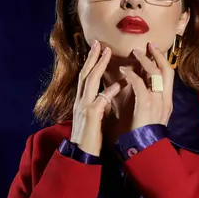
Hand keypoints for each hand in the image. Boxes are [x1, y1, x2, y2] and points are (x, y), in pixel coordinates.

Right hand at [71, 41, 121, 156]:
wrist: (81, 154)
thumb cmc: (90, 138)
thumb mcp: (93, 118)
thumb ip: (99, 104)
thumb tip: (107, 94)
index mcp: (82, 101)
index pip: (85, 77)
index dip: (91, 62)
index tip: (98, 49)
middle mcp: (80, 101)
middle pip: (85, 74)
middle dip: (93, 57)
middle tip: (100, 43)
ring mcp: (84, 107)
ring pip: (89, 82)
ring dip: (99, 66)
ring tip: (107, 53)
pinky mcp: (91, 117)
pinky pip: (100, 101)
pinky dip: (108, 92)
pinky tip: (118, 85)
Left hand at [118, 42, 173, 131]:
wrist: (145, 149)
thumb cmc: (143, 135)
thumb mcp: (150, 116)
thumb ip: (147, 101)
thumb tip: (137, 87)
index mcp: (167, 102)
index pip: (170, 76)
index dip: (163, 61)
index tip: (155, 50)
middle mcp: (166, 99)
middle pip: (167, 70)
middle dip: (158, 55)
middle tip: (148, 45)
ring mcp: (158, 101)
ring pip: (155, 74)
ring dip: (144, 61)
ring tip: (135, 53)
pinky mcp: (146, 105)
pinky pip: (140, 84)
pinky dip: (131, 75)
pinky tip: (123, 70)